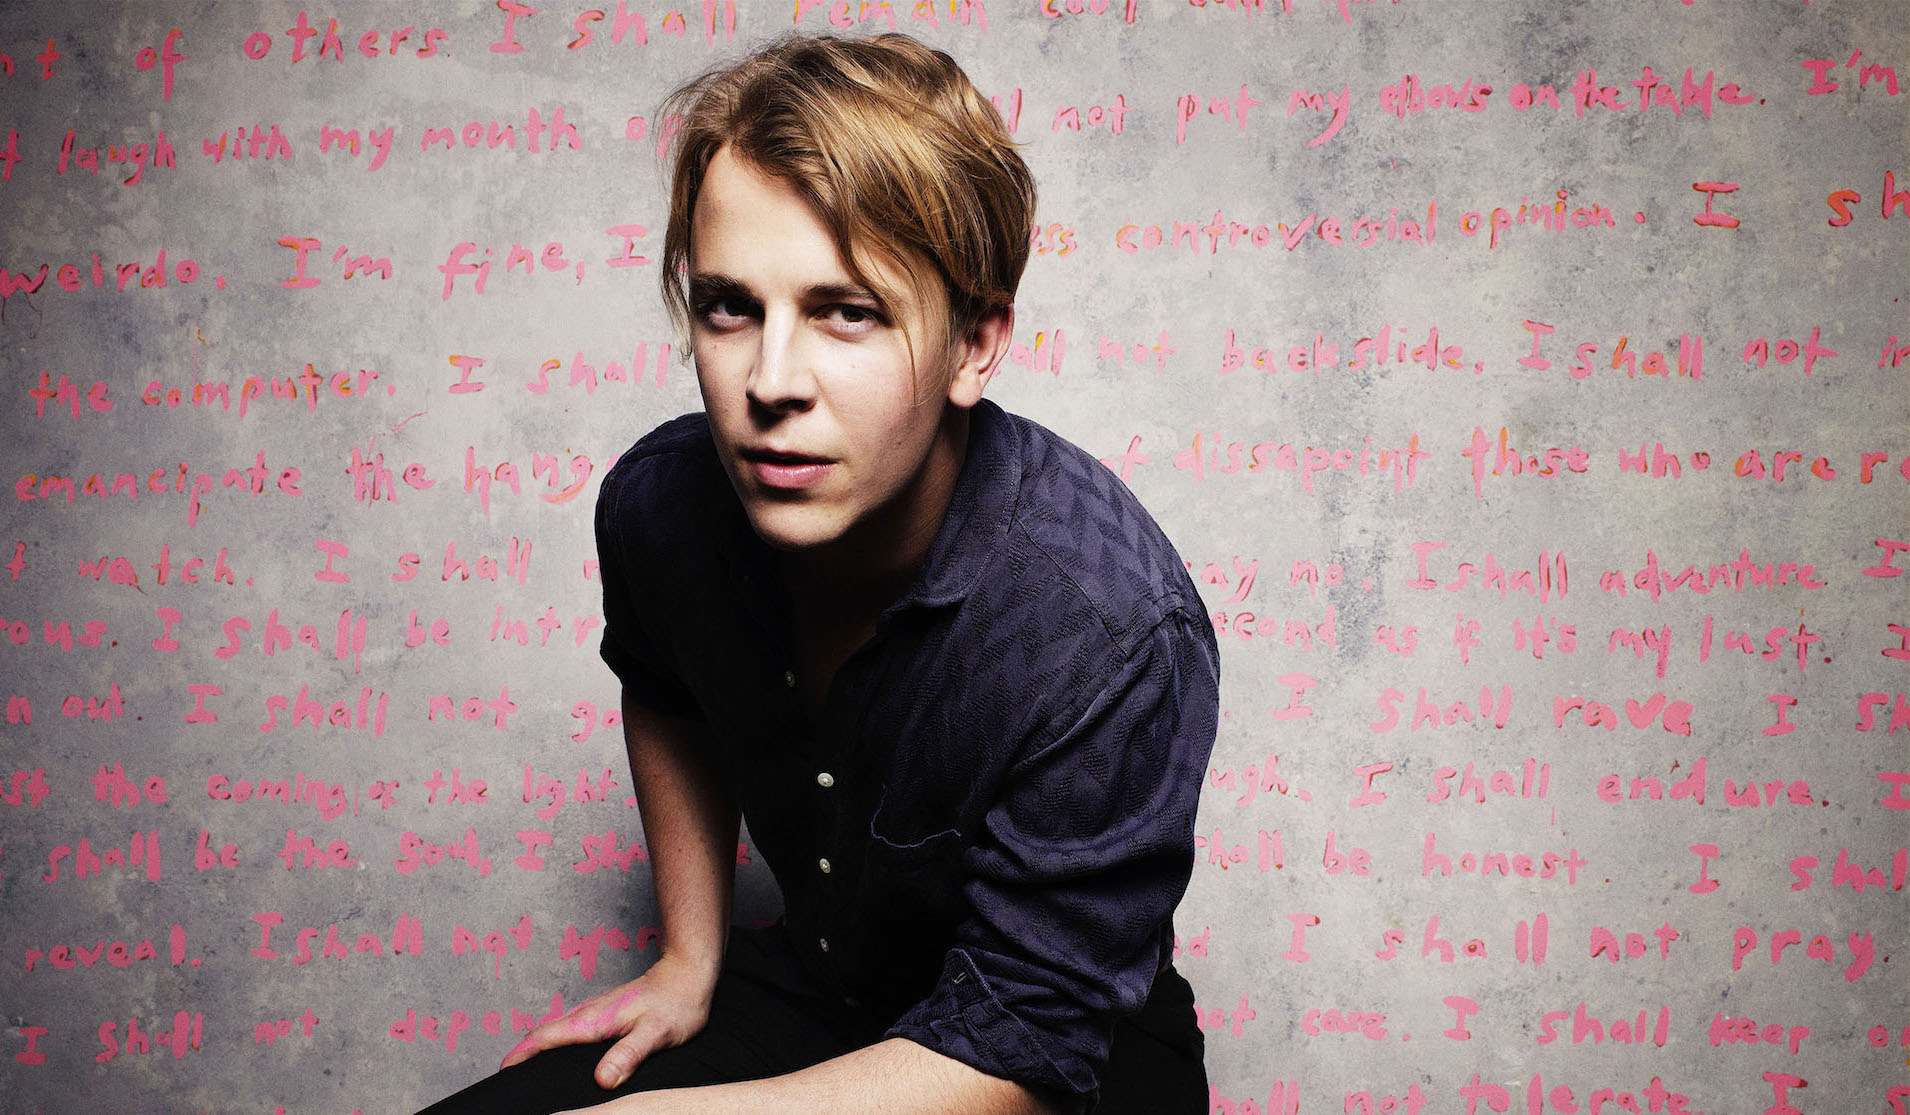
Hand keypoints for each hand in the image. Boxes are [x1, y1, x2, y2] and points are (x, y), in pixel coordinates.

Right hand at [501, 952, 718, 1089]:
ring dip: (538, 1051)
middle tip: (510, 1083)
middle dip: (522, 1056)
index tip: (502, 1071)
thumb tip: (601, 1080)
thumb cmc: (676, 1003)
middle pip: (544, 1036)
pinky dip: (557, 1046)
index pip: (546, 1037)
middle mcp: (589, 1014)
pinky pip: (572, 1032)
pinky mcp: (605, 1016)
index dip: (521, 1055)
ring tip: (528, 1076)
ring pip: (557, 1033)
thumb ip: (628, 1055)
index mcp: (593, 1020)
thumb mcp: (656, 1033)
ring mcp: (596, 1013)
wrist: (689, 974)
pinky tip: (564, 1060)